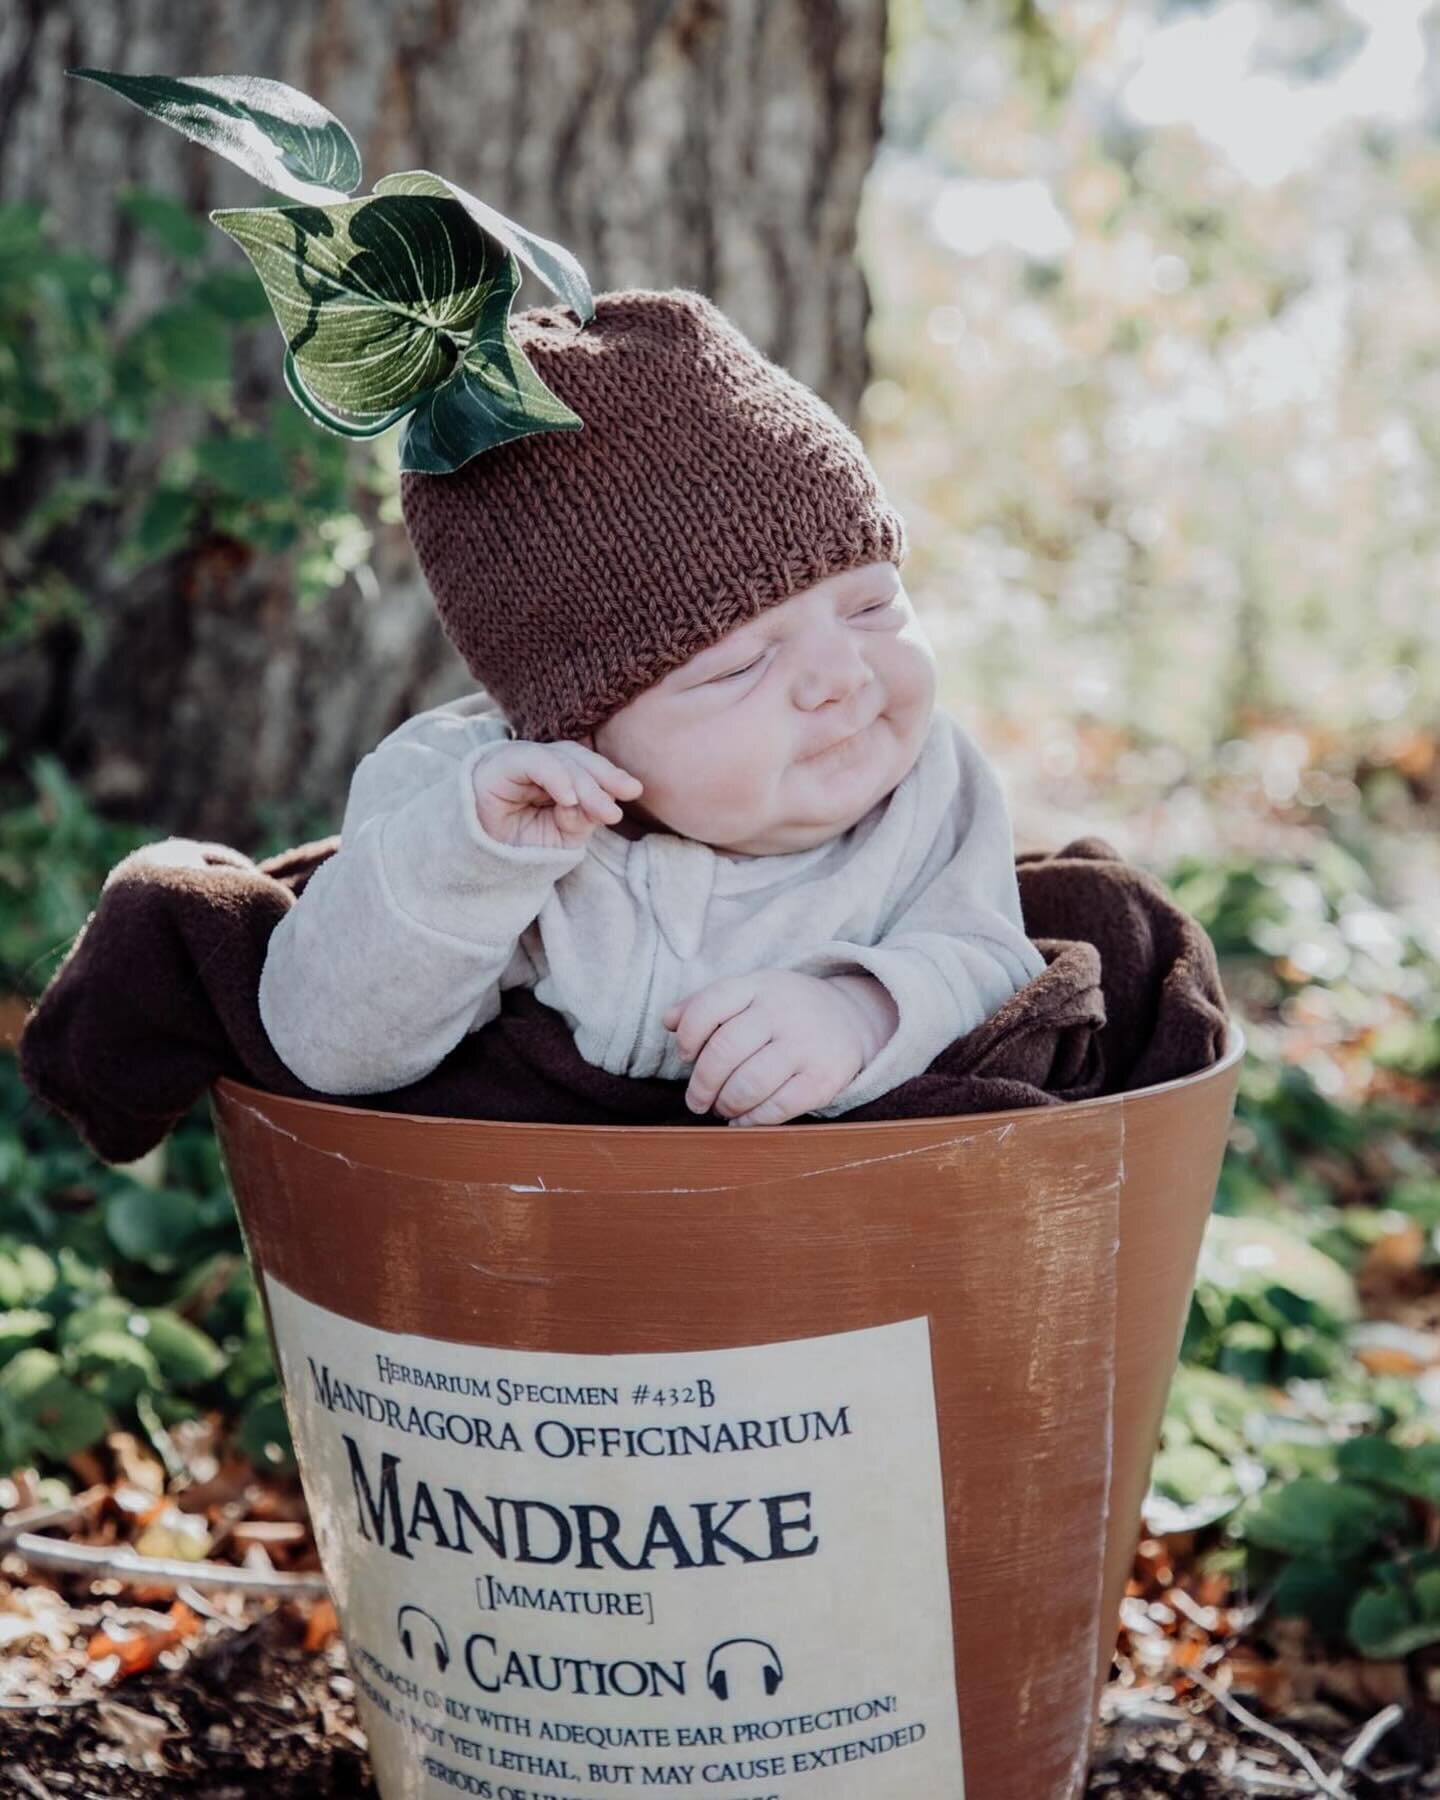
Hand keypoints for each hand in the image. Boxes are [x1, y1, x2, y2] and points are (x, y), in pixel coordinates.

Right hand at [472, 740, 642, 848]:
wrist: (477, 860)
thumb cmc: (519, 847)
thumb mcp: (560, 838)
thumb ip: (581, 820)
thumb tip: (602, 805)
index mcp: (557, 776)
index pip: (588, 767)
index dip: (610, 776)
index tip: (633, 791)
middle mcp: (540, 763)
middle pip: (578, 759)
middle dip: (603, 777)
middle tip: (625, 795)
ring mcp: (519, 760)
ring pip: (560, 759)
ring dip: (584, 783)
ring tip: (602, 808)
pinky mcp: (499, 764)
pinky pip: (533, 761)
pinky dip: (555, 776)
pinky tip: (569, 798)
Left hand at [662, 970, 893, 1125]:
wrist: (853, 1018)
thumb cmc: (785, 1010)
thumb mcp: (750, 992)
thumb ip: (706, 1005)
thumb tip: (667, 1021)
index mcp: (759, 987)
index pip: (708, 1007)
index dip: (687, 1036)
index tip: (686, 1055)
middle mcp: (782, 1012)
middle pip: (724, 1052)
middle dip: (701, 1084)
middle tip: (696, 1100)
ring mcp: (805, 1046)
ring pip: (748, 1085)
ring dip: (725, 1104)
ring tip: (722, 1108)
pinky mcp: (823, 1079)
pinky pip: (777, 1109)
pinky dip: (751, 1121)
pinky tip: (743, 1120)